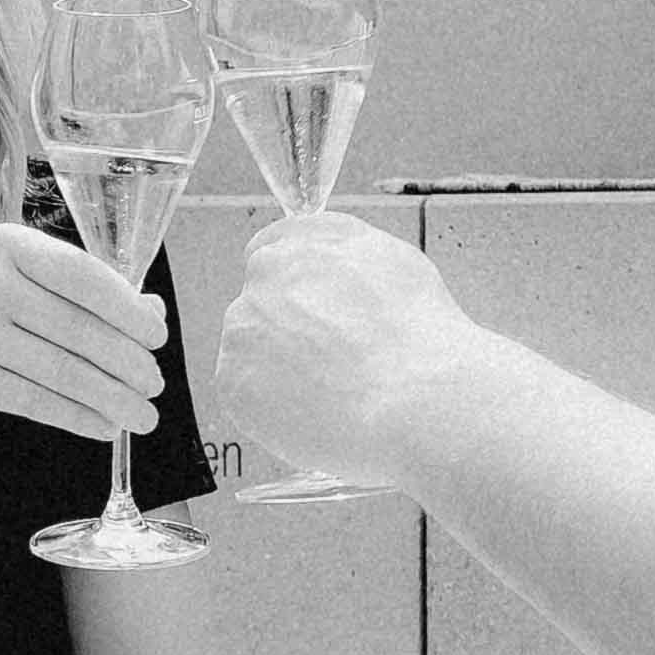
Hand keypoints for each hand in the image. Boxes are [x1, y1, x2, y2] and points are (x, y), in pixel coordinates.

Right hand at [0, 219, 163, 454]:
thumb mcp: (24, 296)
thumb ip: (84, 298)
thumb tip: (152, 312)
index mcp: (6, 243)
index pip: (83, 274)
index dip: (128, 309)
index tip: (157, 337)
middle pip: (77, 327)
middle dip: (127, 363)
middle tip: (155, 386)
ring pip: (61, 369)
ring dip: (111, 397)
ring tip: (142, 417)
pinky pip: (35, 400)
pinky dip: (77, 416)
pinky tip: (103, 427)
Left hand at [217, 212, 469, 491]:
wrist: (416, 398)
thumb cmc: (421, 337)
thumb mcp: (394, 264)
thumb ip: (344, 257)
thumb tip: (325, 272)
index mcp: (303, 239)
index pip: (271, 253)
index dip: (293, 290)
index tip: (310, 318)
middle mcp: (265, 273)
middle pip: (262, 306)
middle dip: (288, 332)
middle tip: (333, 366)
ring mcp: (243, 328)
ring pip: (252, 352)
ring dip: (279, 371)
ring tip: (333, 395)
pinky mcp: (233, 381)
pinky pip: (248, 396)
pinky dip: (273, 409)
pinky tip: (317, 415)